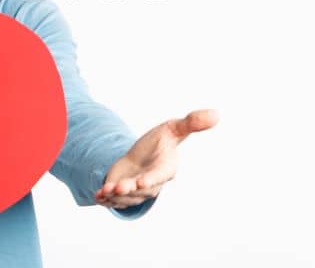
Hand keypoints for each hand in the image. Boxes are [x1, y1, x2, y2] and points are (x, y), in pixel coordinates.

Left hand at [95, 109, 218, 208]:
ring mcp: (136, 192)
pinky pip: (113, 200)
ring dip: (114, 195)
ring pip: (125, 197)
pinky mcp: (122, 194)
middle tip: (118, 187)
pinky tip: (98, 196)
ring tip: (104, 190)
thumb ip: (191, 123)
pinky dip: (105, 199)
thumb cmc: (159, 143)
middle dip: (128, 189)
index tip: (141, 181)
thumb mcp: (173, 129)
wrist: (140, 156)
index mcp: (165, 168)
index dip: (151, 179)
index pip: (159, 175)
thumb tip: (216, 114)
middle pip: (140, 190)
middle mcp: (152, 183)